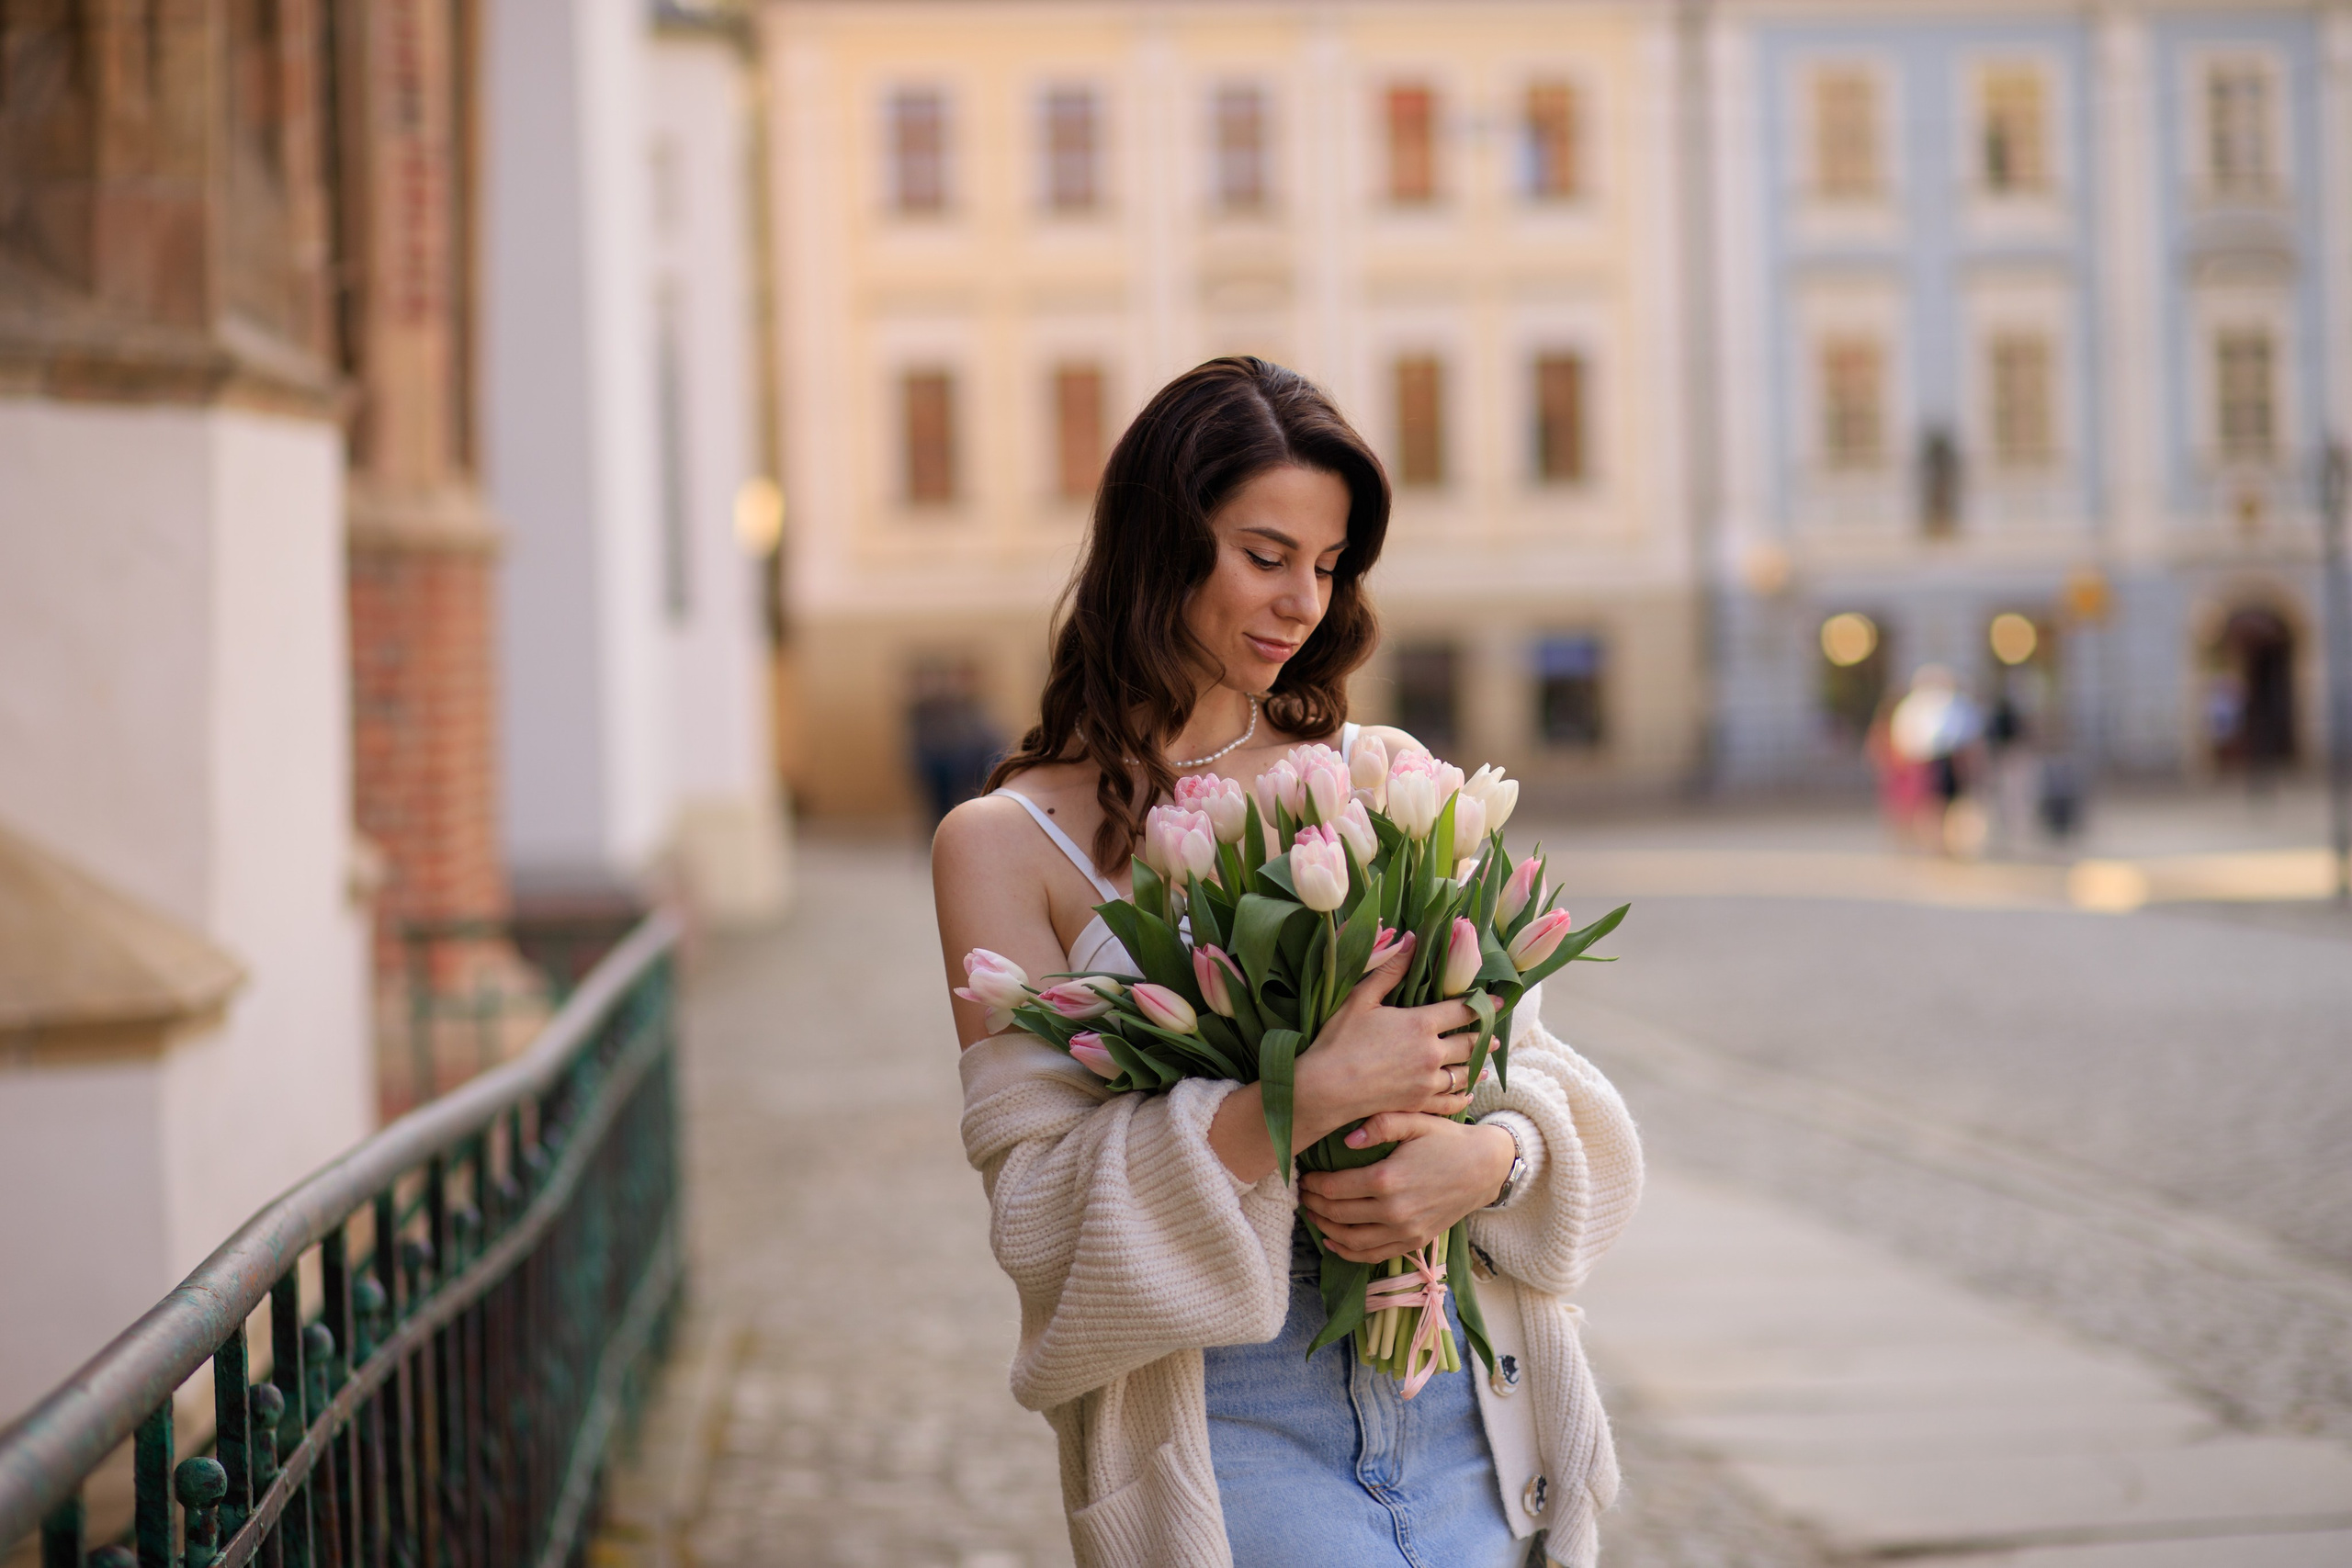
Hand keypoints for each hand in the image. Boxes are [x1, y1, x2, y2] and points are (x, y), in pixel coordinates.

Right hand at [1290, 934, 1476, 1149]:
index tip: (1496, 1003)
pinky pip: (1449, 1101)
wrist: (1327, 1088)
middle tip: (1494, 1036)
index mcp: (1420, 1024)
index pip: (1462, 1012)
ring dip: (1477, 1066)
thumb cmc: (1339, 1040)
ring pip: (1463, 1073)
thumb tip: (1412, 939)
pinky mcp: (1418, 1103)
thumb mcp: (1361, 998)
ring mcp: (1427, 1081)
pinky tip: (1466, 1094)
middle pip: (1468, 1043)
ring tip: (1485, 1064)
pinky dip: (1461, 1097)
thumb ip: (1390, 969)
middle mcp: (1431, 1053)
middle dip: (1483, 1038)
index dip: (1482, 1005)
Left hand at [1299, 1115, 1516, 1264]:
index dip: (1313, 1184)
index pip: (1334, 1188)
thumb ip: (1379, 1124)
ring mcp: (1404, 1231)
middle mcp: (1393, 1211)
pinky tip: (1333, 1241)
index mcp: (1387, 1179)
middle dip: (1313, 1204)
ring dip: (1325, 1229)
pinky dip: (1347, 1252)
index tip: (1303, 1176)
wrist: (1485, 1167)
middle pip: (1337, 1214)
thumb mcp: (1415, 1121)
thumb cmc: (1446, 1139)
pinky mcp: (1414, 1242)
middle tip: (1302, 1193)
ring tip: (1312, 1213)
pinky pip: (1373, 1256)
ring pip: (1350, 1240)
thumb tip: (1345, 1140)